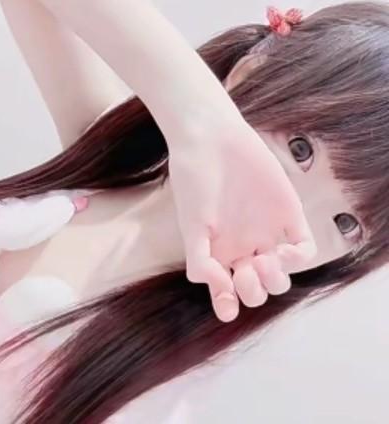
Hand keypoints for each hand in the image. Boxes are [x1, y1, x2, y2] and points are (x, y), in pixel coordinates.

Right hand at [167, 115, 316, 322]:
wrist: (212, 138)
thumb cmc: (195, 180)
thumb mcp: (190, 225)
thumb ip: (200, 260)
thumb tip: (220, 287)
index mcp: (217, 253)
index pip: (226, 291)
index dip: (228, 305)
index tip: (227, 308)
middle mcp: (242, 247)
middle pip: (257, 287)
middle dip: (255, 291)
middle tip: (246, 271)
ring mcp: (266, 232)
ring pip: (280, 274)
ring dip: (276, 279)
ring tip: (265, 260)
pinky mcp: (287, 215)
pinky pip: (303, 247)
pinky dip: (299, 257)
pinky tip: (284, 250)